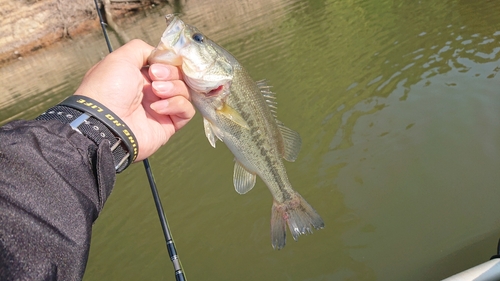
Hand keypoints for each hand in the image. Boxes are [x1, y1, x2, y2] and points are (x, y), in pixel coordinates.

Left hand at [74, 39, 194, 160]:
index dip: (168, 61)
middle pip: (178, 76)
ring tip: (157, 92)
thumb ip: (141, 49)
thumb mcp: (120, 58)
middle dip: (170, 73)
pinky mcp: (169, 124)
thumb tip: (159, 55)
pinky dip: (176, 105)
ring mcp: (161, 108)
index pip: (166, 64)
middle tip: (155, 78)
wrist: (106, 123)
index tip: (159, 63)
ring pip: (184, 91)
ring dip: (173, 88)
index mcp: (139, 75)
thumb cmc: (109, 88)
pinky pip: (186, 110)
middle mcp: (151, 91)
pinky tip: (158, 108)